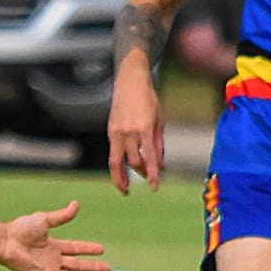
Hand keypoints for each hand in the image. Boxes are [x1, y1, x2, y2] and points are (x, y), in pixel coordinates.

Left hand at [0, 200, 108, 270]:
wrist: (7, 241)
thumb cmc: (20, 229)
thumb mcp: (45, 219)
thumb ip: (62, 216)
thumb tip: (76, 204)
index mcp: (53, 245)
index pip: (75, 248)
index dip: (88, 249)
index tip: (102, 249)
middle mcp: (53, 259)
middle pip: (78, 265)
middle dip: (92, 268)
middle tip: (108, 270)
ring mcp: (50, 270)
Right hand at [107, 71, 165, 194]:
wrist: (130, 81)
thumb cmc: (148, 99)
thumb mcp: (159, 121)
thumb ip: (159, 145)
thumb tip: (160, 166)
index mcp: (144, 128)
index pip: (149, 158)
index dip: (152, 175)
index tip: (155, 187)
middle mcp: (128, 131)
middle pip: (133, 162)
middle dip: (141, 174)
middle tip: (148, 180)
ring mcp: (117, 131)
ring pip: (115, 162)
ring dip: (121, 178)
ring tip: (125, 189)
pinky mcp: (110, 131)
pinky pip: (112, 153)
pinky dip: (117, 165)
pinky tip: (122, 171)